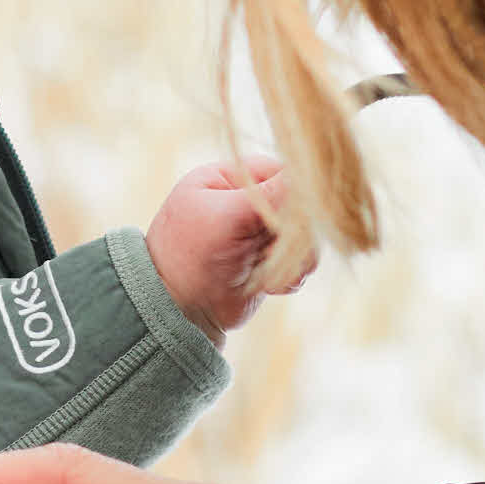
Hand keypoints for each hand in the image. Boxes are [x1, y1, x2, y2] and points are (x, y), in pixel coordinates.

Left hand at [145, 156, 312, 336]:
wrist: (179, 312)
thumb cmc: (189, 256)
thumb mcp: (224, 217)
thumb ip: (265, 196)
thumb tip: (305, 172)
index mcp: (230, 178)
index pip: (280, 171)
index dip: (293, 192)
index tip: (289, 216)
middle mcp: (248, 202)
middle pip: (299, 204)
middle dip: (292, 233)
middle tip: (272, 250)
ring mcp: (260, 232)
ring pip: (305, 234)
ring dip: (294, 257)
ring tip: (266, 272)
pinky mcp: (271, 260)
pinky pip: (302, 260)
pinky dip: (291, 274)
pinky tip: (269, 286)